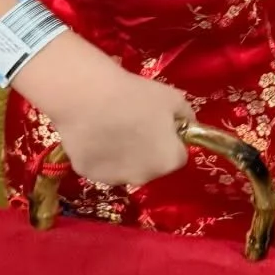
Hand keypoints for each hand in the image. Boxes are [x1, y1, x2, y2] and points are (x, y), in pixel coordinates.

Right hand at [21, 39, 192, 187]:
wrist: (87, 97)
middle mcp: (144, 178)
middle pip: (152, 165)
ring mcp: (114, 179)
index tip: (160, 124)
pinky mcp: (87, 174)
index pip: (178, 155)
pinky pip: (99, 165)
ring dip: (123, 155)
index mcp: (169, 162)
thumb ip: (186, 116)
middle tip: (134, 124)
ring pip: (124, 168)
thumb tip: (187, 125)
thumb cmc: (135, 96)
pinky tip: (92, 133)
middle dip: (148, 150)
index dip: (171, 140)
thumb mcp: (173, 98)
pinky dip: (98, 154)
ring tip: (110, 127)